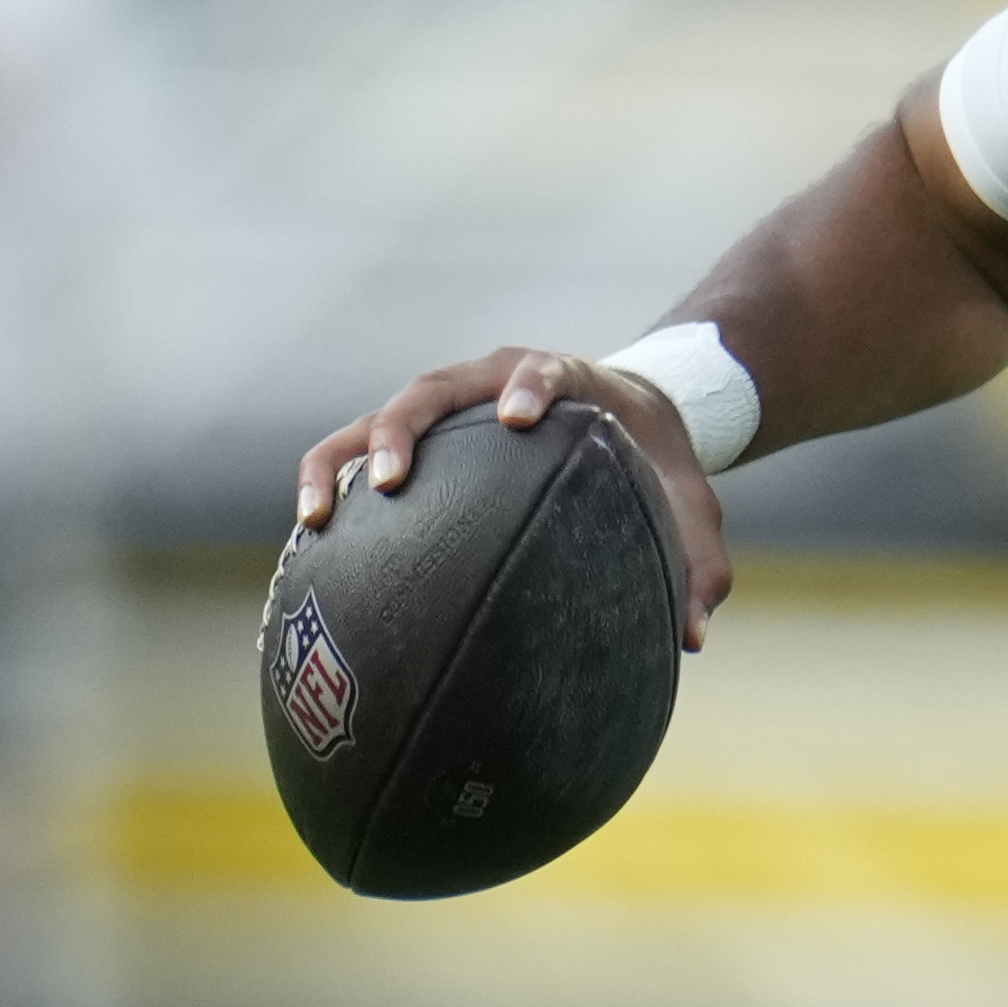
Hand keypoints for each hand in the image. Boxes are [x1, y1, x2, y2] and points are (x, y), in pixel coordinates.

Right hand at [294, 345, 734, 642]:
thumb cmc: (658, 467)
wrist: (633, 420)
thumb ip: (698, 566)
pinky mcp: (420, 437)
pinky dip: (330, 484)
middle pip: (432, 390)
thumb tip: (692, 638)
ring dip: (344, 460)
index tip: (522, 416)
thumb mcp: (689, 511)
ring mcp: (447, 407)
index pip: (540, 369)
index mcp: (562, 380)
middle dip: (403, 429)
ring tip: (318, 517)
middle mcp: (490, 382)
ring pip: (377, 418)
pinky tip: (309, 542)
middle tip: (388, 481)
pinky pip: (358, 453)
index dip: (529, 385)